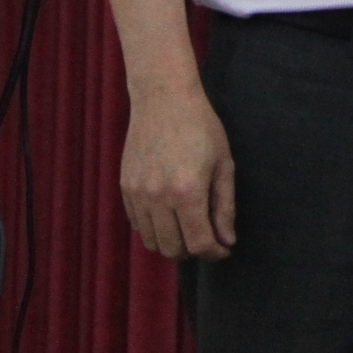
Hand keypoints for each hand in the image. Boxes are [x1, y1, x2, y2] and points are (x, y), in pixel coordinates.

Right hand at [121, 84, 235, 259]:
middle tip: (207, 238)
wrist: (164, 99)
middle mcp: (158, 198)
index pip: (199, 243)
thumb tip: (227, 241)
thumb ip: (225, 207)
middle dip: (193, 251)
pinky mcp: (125, 188)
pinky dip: (154, 229)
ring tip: (188, 228)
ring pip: (152, 241)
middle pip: (173, 249)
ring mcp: (138, 194)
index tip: (224, 250)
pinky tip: (169, 215)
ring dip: (172, 242)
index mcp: (187, 192)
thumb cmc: (201, 128)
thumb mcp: (224, 164)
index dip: (214, 253)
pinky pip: (137, 225)